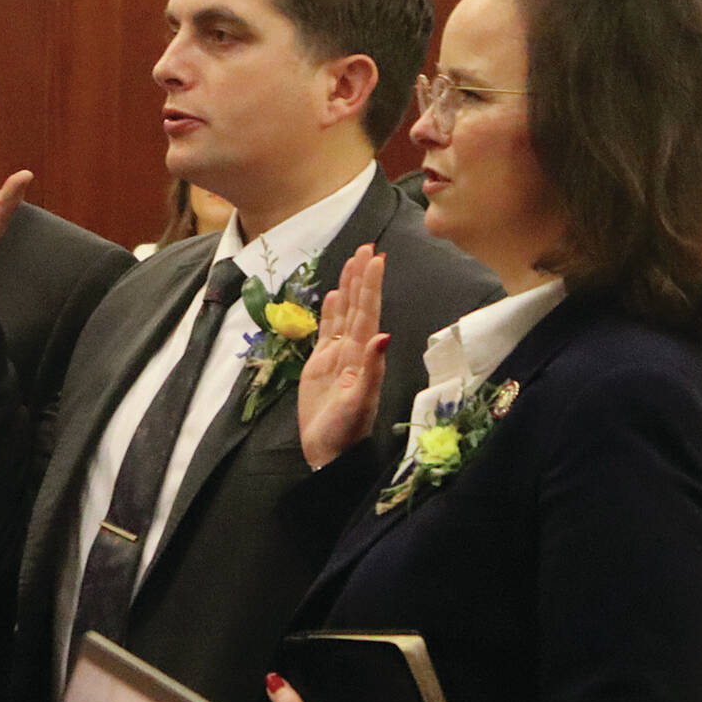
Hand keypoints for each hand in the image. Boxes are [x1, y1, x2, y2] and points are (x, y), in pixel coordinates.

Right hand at [297, 244, 388, 469]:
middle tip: (366, 247)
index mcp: (363, 357)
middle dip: (361, 278)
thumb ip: (370, 369)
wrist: (328, 454)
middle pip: (358, 307)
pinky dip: (330, 312)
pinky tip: (332, 296)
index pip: (369, 313)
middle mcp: (353, 351)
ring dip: (348, 289)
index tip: (375, 259)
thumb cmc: (344, 433)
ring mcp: (337, 357)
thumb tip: (382, 336)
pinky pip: (327, 332)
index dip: (371, 286)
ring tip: (352, 262)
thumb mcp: (358, 403)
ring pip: (344, 315)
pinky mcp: (320, 366)